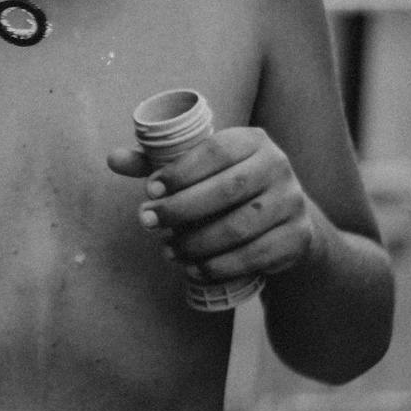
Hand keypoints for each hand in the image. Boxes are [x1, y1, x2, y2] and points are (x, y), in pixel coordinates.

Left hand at [106, 128, 323, 283]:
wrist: (283, 219)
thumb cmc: (226, 186)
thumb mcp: (197, 169)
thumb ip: (156, 163)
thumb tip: (112, 159)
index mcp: (252, 140)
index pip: (215, 151)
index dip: (180, 171)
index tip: (149, 190)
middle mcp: (278, 166)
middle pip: (227, 189)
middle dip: (181, 209)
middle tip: (146, 222)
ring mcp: (292, 203)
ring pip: (240, 227)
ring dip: (197, 243)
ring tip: (168, 250)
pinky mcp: (298, 238)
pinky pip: (256, 256)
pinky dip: (220, 266)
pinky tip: (195, 269)